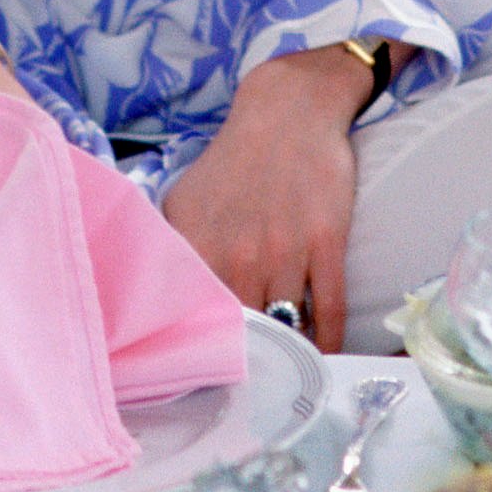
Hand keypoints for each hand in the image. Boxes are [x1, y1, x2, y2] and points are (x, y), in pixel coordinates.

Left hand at [160, 46, 369, 352]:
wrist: (289, 110)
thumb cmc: (235, 160)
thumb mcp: (184, 200)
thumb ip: (173, 251)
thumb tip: (163, 300)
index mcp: (199, 245)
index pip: (197, 319)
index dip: (204, 352)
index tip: (209, 372)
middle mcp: (239, 254)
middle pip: (244, 332)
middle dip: (248, 361)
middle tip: (251, 381)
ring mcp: (286, 250)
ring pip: (287, 326)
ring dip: (288, 353)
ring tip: (285, 371)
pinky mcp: (327, 242)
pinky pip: (329, 310)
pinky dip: (327, 341)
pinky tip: (322, 355)